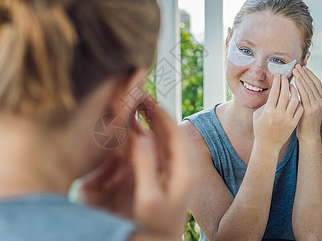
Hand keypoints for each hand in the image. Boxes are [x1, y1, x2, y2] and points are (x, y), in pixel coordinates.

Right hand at [79, 98, 193, 238]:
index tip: (146, 97)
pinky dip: (149, 132)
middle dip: (156, 111)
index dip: (160, 112)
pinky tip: (137, 127)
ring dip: (152, 119)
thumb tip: (142, 135)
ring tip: (137, 105)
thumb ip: (146, 166)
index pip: (175, 131)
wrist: (162, 238)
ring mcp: (176, 167)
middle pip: (172, 129)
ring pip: (166, 136)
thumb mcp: (148, 197)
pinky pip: (160, 145)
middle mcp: (183, 165)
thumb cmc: (155, 222)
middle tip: (140, 94)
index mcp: (184, 169)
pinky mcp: (169, 171)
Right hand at [253, 75, 302, 151]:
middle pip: (285, 94)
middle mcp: (279, 114)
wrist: (268, 145)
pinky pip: (299, 109)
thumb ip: (265, 104)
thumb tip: (273, 93)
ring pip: (294, 100)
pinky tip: (296, 98)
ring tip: (292, 86)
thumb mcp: (257, 115)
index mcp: (268, 111)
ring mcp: (288, 119)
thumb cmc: (260, 129)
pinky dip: (298, 102)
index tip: (278, 75)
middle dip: (285, 83)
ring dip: (294, 91)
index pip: (275, 92)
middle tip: (286, 77)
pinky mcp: (293, 123)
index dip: (277, 82)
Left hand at [292, 65, 321, 140]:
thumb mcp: (308, 107)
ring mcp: (316, 105)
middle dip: (304, 73)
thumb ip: (306, 97)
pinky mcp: (310, 110)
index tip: (303, 67)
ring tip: (294, 70)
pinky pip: (304, 95)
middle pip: (313, 83)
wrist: (309, 136)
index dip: (310, 74)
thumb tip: (299, 86)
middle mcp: (321, 101)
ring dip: (301, 78)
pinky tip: (294, 81)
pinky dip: (300, 87)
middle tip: (297, 65)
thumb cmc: (305, 121)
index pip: (316, 83)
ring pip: (309, 87)